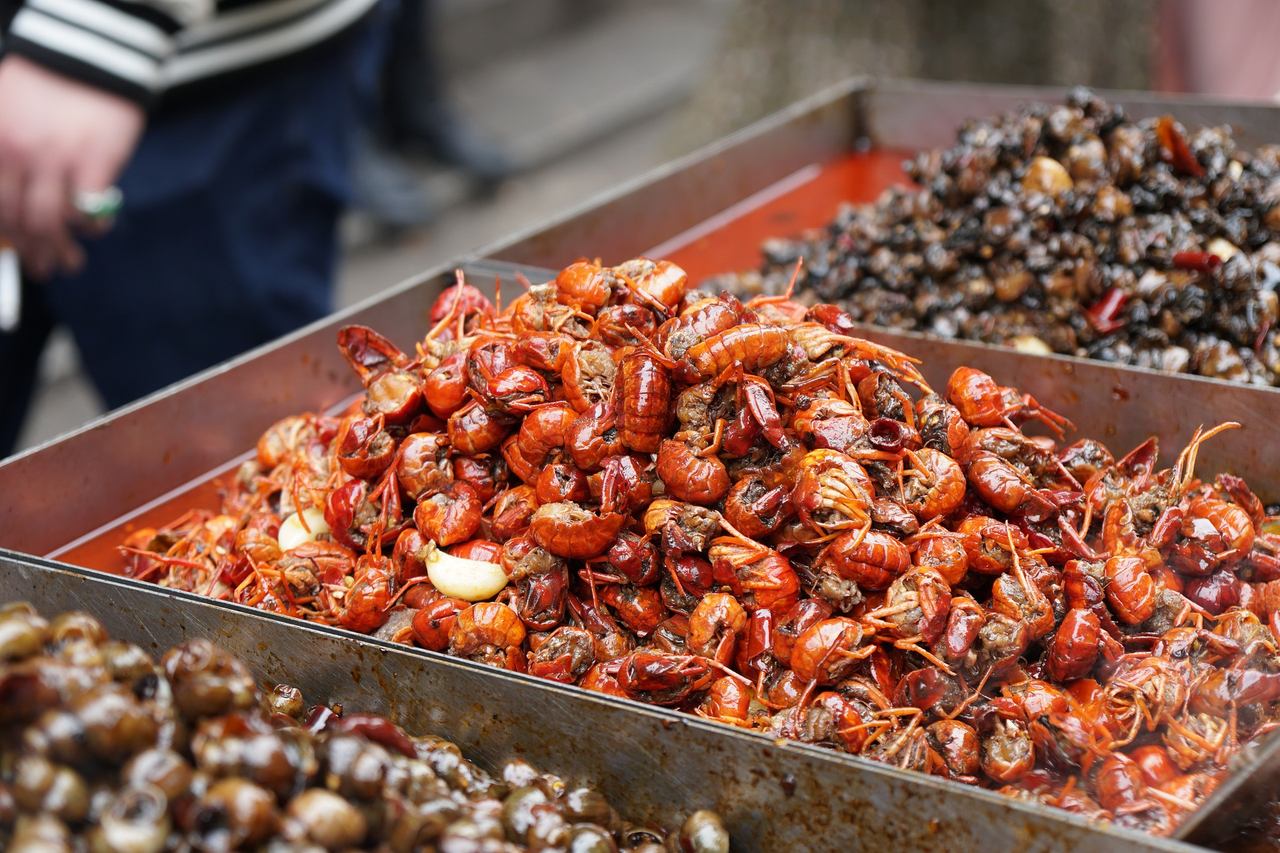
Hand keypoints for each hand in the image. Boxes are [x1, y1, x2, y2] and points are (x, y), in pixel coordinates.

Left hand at [0, 56, 144, 277]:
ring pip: (49, 222)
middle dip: (31, 251)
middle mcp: (16, 153)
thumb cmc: (47, 85)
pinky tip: (96, 231)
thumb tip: (11, 204)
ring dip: (59, 249)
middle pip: (16, 218)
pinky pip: (89, 210)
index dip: (5, 236)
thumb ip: (5, 154)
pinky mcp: (94, 161)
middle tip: (43, 268)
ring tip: (70, 263)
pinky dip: (93, 227)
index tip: (17, 251)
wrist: (89, 52)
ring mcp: (55, 158)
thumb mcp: (6, 113)